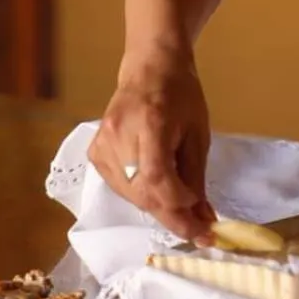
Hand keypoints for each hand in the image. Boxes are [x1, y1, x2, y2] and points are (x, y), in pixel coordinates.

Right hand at [88, 47, 215, 241]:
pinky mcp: (95, 153)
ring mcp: (102, 145)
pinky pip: (120, 187)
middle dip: (173, 215)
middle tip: (200, 230)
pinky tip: (160, 193)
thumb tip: (202, 216)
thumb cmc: (181, 95)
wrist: (150, 69)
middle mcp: (119, 136)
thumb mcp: (198, 133)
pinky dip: (142, 196)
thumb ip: (196, 176)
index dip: (179, 204)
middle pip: (143, 192)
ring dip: (159, 208)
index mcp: (149, 123)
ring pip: (131, 195)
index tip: (203, 221)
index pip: (157, 177)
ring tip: (184, 212)